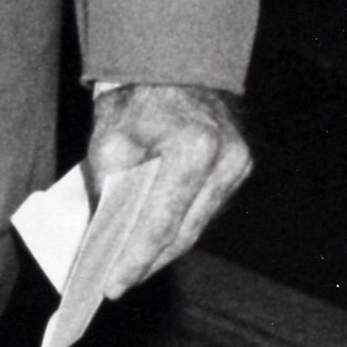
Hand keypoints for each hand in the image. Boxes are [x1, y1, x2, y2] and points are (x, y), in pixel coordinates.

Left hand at [85, 81, 252, 294]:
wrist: (174, 60)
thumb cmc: (136, 96)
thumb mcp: (108, 136)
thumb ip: (108, 185)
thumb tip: (105, 233)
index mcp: (195, 149)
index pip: (161, 223)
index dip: (135, 259)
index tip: (113, 286)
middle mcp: (227, 161)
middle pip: (183, 231)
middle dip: (148, 260)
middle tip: (118, 283)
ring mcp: (239, 165)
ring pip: (197, 224)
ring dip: (165, 247)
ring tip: (132, 268)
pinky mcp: (241, 166)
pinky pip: (205, 208)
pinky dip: (179, 225)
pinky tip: (155, 239)